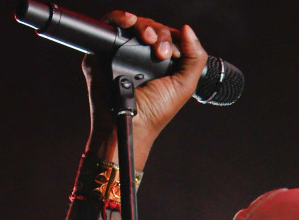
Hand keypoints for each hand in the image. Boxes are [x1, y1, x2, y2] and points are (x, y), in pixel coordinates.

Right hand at [82, 11, 207, 168]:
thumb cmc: (156, 111)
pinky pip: (110, 26)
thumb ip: (195, 58)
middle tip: (160, 51)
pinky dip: (119, 18)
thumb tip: (188, 30)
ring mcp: (123, 53)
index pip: (169, 36)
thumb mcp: (185, 84)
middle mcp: (143, 56)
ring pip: (134, 25)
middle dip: (159, 33)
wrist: (129, 122)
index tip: (170, 54)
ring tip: (148, 39)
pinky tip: (129, 21)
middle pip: (152, 28)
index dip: (172, 38)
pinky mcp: (103, 52)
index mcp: (164, 63)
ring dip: (143, 26)